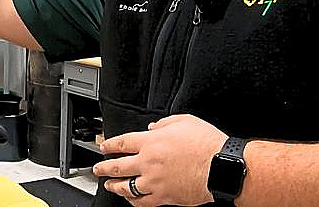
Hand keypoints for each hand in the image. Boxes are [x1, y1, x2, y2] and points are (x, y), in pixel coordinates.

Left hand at [93, 114, 227, 205]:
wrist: (220, 167)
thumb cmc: (206, 144)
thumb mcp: (184, 121)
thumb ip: (165, 123)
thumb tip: (153, 126)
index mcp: (151, 141)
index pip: (122, 142)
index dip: (109, 144)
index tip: (103, 147)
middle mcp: (149, 162)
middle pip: (118, 166)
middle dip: (104, 167)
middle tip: (98, 168)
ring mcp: (155, 181)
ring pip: (126, 187)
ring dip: (114, 186)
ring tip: (109, 185)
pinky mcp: (164, 196)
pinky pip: (142, 201)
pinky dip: (133, 201)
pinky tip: (130, 199)